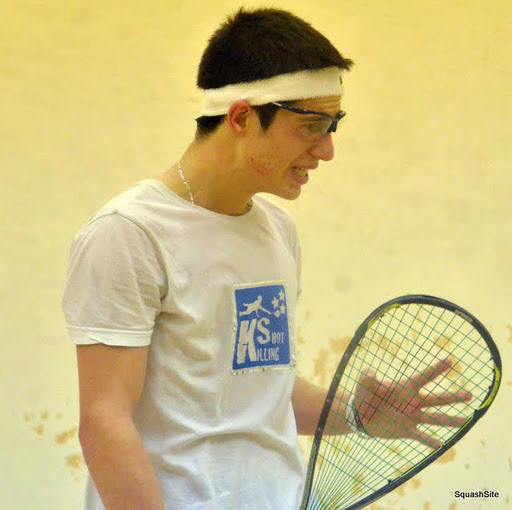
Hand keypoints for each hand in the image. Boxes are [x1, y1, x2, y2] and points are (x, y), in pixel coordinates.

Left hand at [354, 358, 471, 448]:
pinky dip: (430, 441)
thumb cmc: (364, 395)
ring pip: (436, 418)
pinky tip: (441, 445)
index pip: (424, 376)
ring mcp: (412, 416)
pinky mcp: (407, 430)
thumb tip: (369, 373)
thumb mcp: (364, 384)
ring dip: (451, 420)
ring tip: (467, 421)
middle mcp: (413, 401)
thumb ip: (367, 378)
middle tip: (470, 395)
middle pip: (437, 399)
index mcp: (406, 387)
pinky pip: (421, 436)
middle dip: (453, 397)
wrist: (361, 416)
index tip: (451, 361)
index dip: (437, 368)